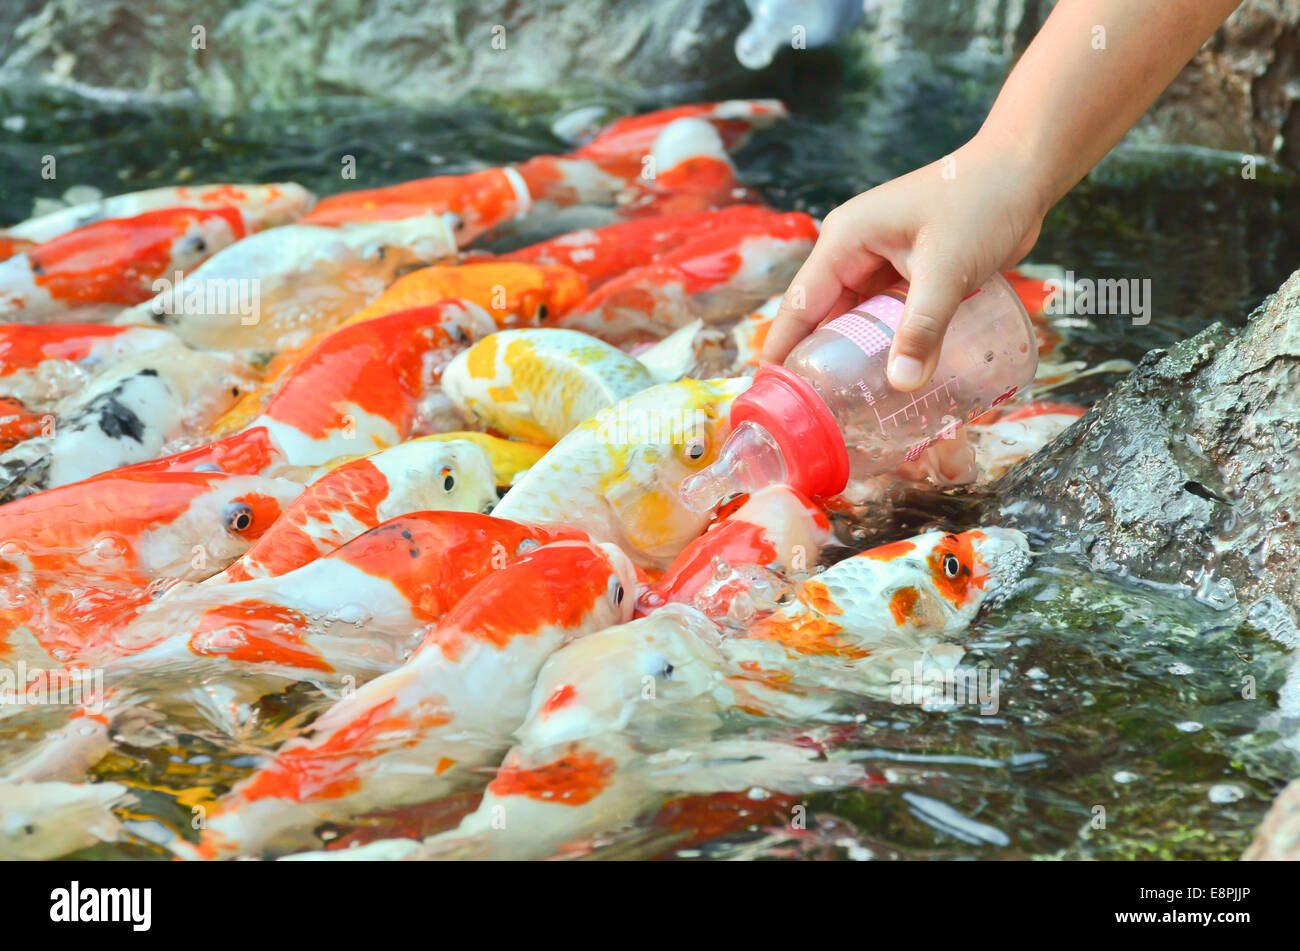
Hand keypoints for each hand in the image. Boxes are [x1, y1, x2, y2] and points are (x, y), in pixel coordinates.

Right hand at [762, 135, 1046, 390]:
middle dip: (818, 362)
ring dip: (855, 357)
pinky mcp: (906, 273)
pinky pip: (885, 318)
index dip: (782, 349)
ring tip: (848, 407)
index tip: (772, 395)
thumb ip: (923, 328)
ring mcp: (880, 262)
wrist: (1023, 171)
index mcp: (844, 240)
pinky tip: (889, 377)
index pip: (799, 304)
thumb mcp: (947, 268)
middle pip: (823, 316)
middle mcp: (853, 252)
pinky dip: (885, 345)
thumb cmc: (981, 201)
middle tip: (816, 415)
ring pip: (856, 321)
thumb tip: (903, 385)